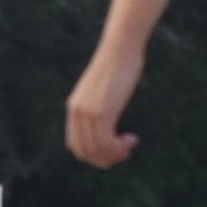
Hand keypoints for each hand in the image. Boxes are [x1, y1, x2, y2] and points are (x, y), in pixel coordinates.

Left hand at [64, 34, 143, 168]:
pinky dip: (120, 147)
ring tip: (130, 145)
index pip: (76, 144)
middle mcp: (76, 112)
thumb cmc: (118, 67)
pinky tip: (132, 138)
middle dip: (105, 158)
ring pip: (97, 150)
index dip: (94, 154)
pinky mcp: (101, 112)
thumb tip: (110, 127)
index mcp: (74, 108)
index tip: (113, 151)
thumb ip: (100, 108)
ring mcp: (87, 113)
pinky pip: (107, 143)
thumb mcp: (103, 91)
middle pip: (85, 151)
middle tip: (124, 152)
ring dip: (115, 154)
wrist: (120, 49)